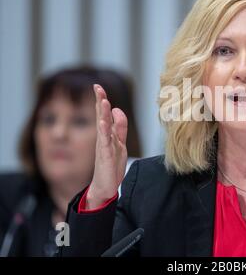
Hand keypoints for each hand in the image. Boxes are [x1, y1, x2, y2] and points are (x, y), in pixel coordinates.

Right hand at [86, 84, 127, 208]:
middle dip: (99, 101)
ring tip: (102, 100)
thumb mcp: (119, 143)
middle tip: (97, 87)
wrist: (105, 187)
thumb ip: (119, 127)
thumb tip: (117, 109)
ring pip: (103, 127)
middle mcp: (103, 138)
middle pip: (101, 116)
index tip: (98, 86)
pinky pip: (104, 142)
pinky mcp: (105, 156)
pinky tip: (103, 122)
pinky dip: (104, 132)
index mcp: (107, 134)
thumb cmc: (111, 165)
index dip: (102, 100)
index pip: (104, 114)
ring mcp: (103, 147)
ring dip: (102, 113)